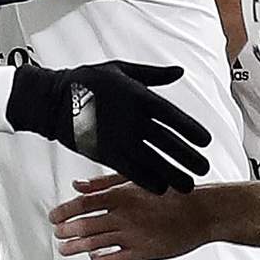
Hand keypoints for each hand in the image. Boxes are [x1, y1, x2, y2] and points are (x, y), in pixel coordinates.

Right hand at [6, 61, 210, 193]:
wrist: (53, 100)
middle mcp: (133, 120)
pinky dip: (147, 181)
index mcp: (140, 98)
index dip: (191, 130)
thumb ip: (153, 75)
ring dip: (173, 175)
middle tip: (205, 168)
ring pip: (153, 161)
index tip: (206, 141)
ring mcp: (120, 139)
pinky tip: (161, 189)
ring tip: (189, 186)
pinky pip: (131, 171)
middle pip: (168, 143)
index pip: (174, 117)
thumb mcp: (122, 70)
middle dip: (188, 157)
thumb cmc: (88, 81)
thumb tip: (178, 71)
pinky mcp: (105, 153)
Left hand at [50, 173, 215, 259]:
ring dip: (75, 248)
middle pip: (83, 227)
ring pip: (93, 245)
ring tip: (65, 249)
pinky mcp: (142, 253)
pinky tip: (94, 258)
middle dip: (65, 232)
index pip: (83, 204)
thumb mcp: (139, 180)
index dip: (63, 212)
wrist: (203, 212)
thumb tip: (78, 185)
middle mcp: (124, 217)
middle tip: (58, 233)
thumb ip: (106, 182)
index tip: (53, 217)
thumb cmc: (174, 193)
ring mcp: (132, 237)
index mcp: (122, 196)